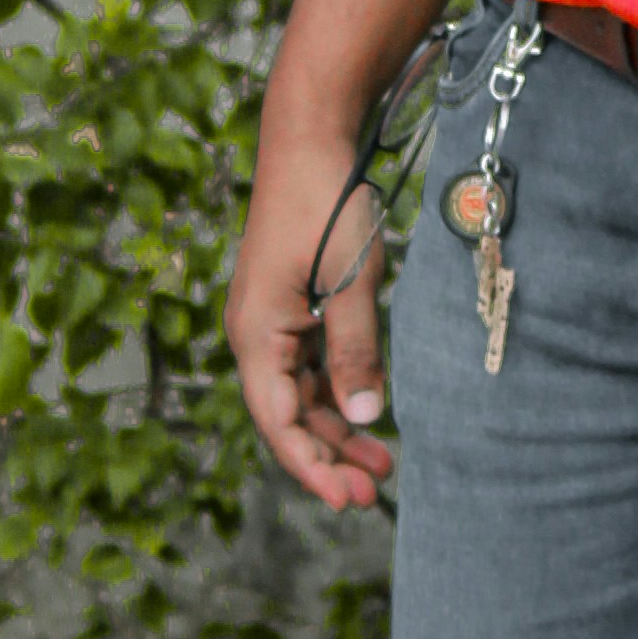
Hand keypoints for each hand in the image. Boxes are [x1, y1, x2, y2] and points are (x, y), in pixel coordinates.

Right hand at [227, 108, 394, 511]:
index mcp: (256, 334)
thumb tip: (365, 418)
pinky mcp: (290, 304)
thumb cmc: (326, 203)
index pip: (279, 423)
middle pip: (289, 415)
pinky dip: (337, 390)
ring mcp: (271, 319)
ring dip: (337, 426)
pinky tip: (369, 409)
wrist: (309, 137)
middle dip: (329, 456)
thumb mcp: (350, 282)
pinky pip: (309, 364)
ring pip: (301, 392)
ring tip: (382, 462)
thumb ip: (356, 352)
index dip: (312, 467)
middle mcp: (255, 334)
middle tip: (374, 491)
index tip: (347, 501)